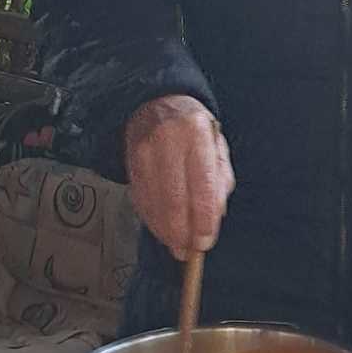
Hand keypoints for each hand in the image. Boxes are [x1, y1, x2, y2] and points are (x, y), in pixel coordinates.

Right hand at [124, 94, 235, 260]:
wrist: (155, 103)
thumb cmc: (191, 127)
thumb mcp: (216, 143)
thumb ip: (221, 178)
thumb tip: (215, 215)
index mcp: (196, 132)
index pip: (202, 184)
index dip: (204, 219)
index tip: (206, 240)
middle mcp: (168, 140)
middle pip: (175, 200)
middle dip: (184, 232)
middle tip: (191, 250)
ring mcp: (145, 152)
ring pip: (155, 205)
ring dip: (166, 233)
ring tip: (178, 246)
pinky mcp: (130, 164)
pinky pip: (141, 201)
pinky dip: (152, 222)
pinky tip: (162, 230)